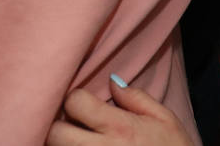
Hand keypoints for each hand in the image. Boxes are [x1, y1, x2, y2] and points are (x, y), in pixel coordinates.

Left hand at [47, 78, 193, 145]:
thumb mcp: (165, 120)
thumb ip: (136, 98)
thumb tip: (112, 81)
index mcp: (119, 127)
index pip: (74, 102)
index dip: (76, 99)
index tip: (83, 104)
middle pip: (54, 133)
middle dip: (58, 125)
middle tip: (70, 124)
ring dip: (63, 144)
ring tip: (76, 139)